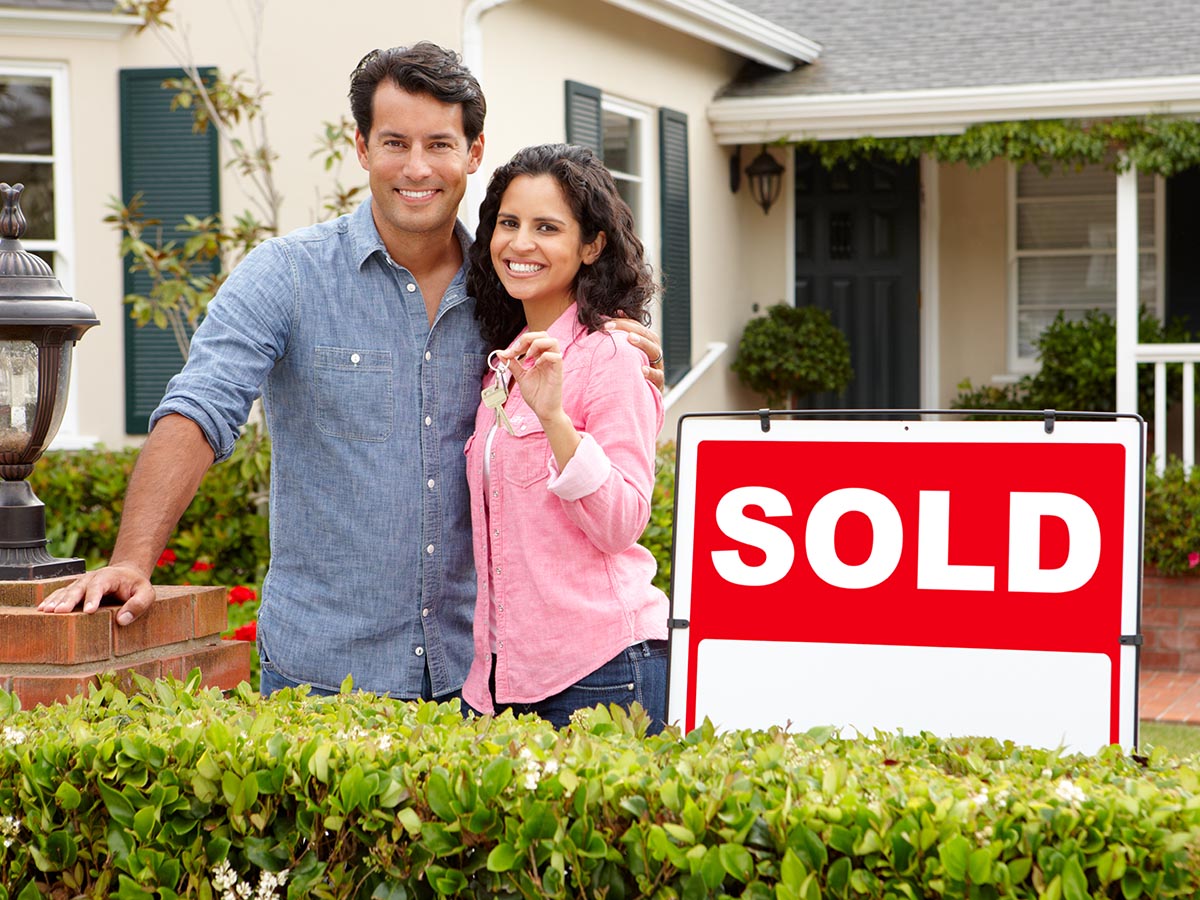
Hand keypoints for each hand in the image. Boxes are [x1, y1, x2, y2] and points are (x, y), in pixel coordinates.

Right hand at [38, 564, 156, 626]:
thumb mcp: (146, 593)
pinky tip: (42, 609)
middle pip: (78, 587)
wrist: (128, 575)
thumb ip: (138, 605)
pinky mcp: (75, 590)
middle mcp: (92, 578)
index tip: (89, 610)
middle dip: (69, 599)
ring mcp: (81, 583)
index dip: (93, 597)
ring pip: (66, 590)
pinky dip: (51, 600)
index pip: (100, 586)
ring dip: (56, 600)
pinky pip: (61, 594)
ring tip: (46, 611)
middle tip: (59, 611)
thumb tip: (123, 620)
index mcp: (109, 576)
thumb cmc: (137, 586)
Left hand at [498, 332, 563, 424]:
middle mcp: (548, 358)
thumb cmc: (536, 395)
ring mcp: (554, 364)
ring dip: (537, 344)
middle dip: (527, 338)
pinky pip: (556, 356)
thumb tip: (501, 353)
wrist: (543, 410)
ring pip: (552, 341)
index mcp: (540, 357)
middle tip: (516, 350)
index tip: (508, 353)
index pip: (534, 338)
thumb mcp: (520, 376)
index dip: (520, 342)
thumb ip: (512, 364)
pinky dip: (544, 356)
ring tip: (527, 356)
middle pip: (543, 334)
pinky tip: (536, 365)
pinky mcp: (558, 371)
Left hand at [604, 317, 664, 392]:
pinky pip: (658, 377)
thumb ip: (624, 334)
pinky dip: (651, 373)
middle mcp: (655, 354)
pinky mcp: (659, 385)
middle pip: (648, 336)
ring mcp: (658, 368)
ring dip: (643, 344)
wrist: (639, 400)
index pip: (638, 328)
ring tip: (630, 338)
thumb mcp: (628, 354)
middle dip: (629, 328)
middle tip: (611, 327)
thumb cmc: (632, 374)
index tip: (606, 323)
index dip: (623, 322)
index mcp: (647, 345)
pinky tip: (642, 370)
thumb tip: (618, 311)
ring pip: (655, 352)